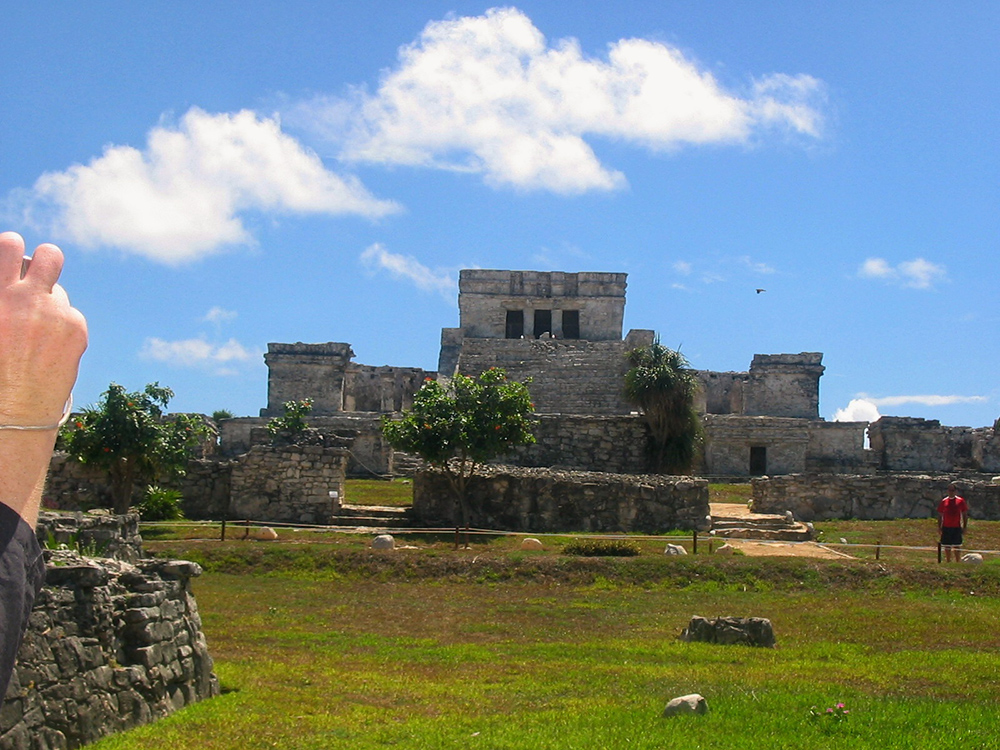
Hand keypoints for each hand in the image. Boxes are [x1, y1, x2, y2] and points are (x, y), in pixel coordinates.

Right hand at [0, 232, 87, 426]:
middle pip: (50, 255)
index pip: (10, 246)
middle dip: (46, 259)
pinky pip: (69, 316)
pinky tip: (48, 350)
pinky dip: (61, 327)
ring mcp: (54, 312)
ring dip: (49, 303)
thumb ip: (2, 297)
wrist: (12, 409)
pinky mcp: (77, 328)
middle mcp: (25, 298)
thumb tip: (10, 282)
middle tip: (39, 272)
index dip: (13, 246)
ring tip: (35, 331)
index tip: (13, 252)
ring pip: (59, 291)